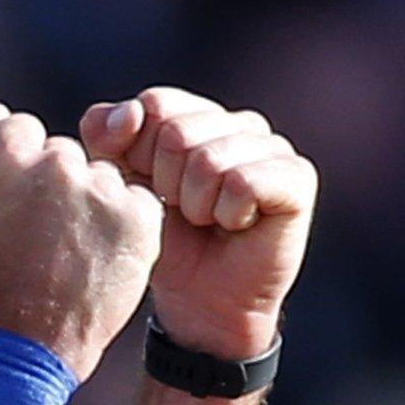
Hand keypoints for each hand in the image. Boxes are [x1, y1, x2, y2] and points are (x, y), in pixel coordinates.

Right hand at [0, 104, 164, 380]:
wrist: (27, 339)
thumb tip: (1, 111)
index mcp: (11, 151)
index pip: (24, 131)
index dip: (17, 171)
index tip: (14, 209)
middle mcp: (60, 162)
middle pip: (65, 153)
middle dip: (56, 185)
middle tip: (42, 235)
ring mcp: (103, 189)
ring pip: (103, 175)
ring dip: (92, 202)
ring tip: (70, 249)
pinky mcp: (140, 217)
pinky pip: (138, 198)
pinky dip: (125, 222)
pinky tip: (100, 252)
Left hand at [81, 87, 316, 360]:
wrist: (200, 300)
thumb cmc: (165, 238)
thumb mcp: (121, 182)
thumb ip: (106, 137)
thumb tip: (130, 113)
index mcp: (199, 114)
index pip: (156, 104)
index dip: (139, 155)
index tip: (152, 187)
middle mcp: (240, 122)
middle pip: (177, 131)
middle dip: (166, 184)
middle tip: (184, 210)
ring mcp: (273, 146)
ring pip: (209, 161)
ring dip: (196, 205)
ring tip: (209, 220)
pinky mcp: (298, 177)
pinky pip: (244, 183)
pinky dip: (228, 215)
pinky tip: (237, 225)